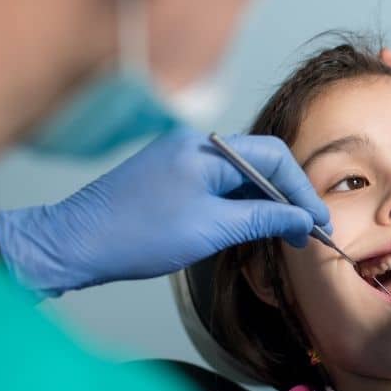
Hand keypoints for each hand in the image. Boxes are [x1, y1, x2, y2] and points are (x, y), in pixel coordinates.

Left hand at [0, 129, 328, 295]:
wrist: (73, 245)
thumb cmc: (136, 236)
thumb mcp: (211, 229)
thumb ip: (264, 218)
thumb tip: (305, 220)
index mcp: (205, 149)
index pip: (274, 157)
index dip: (302, 191)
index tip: (318, 222)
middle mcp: (194, 146)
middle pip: (260, 163)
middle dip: (289, 197)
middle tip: (308, 232)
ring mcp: (181, 160)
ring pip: (241, 176)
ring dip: (267, 203)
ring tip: (286, 236)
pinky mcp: (171, 178)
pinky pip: (220, 185)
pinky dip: (242, 205)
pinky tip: (253, 227)